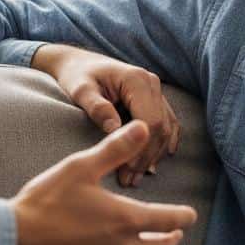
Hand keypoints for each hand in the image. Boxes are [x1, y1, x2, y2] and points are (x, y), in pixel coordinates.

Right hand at [11, 119, 196, 244]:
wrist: (12, 244)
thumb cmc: (46, 202)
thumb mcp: (81, 167)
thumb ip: (116, 149)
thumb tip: (144, 128)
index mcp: (126, 220)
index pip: (169, 221)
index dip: (183, 217)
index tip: (190, 215)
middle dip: (172, 239)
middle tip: (175, 232)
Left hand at [32, 44, 179, 187]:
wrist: (78, 63)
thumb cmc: (77, 76)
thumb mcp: (80, 91)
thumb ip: (97, 108)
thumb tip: (115, 129)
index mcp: (136, 80)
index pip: (149, 120)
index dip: (141, 148)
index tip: (126, 170)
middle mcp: (151, 83)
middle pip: (160, 127)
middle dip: (146, 156)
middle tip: (129, 180)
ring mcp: (155, 90)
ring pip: (166, 128)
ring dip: (153, 155)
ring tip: (135, 177)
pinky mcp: (154, 98)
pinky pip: (167, 123)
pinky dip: (162, 143)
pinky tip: (154, 162)